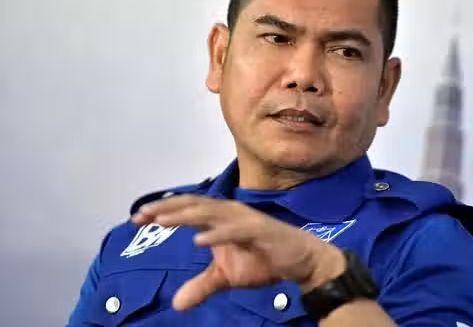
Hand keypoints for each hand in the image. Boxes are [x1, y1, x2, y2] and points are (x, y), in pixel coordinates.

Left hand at [132, 195, 345, 310]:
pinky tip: (198, 242)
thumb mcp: (226, 277)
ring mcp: (244, 219)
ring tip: (160, 221)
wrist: (298, 261)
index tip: (136, 218)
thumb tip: (176, 304)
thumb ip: (202, 285)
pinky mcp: (258, 230)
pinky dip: (216, 235)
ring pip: (210, 212)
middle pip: (192, 205)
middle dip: (165, 209)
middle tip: (140, 215)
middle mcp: (229, 212)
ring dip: (184, 215)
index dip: (162, 211)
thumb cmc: (262, 261)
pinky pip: (234, 231)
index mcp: (220, 219)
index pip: (186, 209)